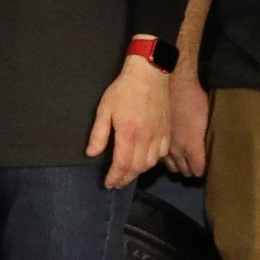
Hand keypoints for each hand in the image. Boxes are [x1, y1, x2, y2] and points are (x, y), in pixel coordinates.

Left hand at [89, 55, 172, 189]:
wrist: (149, 75)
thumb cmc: (124, 90)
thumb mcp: (104, 110)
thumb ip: (99, 134)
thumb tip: (91, 153)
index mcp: (128, 133)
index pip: (122, 164)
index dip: (114, 177)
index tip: (108, 183)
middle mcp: (146, 138)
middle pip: (137, 167)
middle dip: (125, 178)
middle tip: (116, 183)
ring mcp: (159, 135)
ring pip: (150, 163)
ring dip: (138, 172)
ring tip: (127, 174)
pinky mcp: (167, 131)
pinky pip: (162, 154)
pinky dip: (152, 162)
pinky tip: (144, 161)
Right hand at [165, 70, 211, 179]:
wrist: (172, 83)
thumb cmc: (193, 98)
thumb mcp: (206, 119)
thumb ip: (204, 138)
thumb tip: (209, 145)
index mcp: (192, 145)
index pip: (197, 168)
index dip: (200, 170)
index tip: (201, 171)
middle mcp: (177, 148)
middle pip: (183, 169)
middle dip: (188, 170)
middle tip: (191, 170)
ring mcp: (163, 142)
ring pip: (169, 164)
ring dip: (175, 166)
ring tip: (179, 166)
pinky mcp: (154, 135)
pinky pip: (158, 153)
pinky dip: (162, 157)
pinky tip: (165, 156)